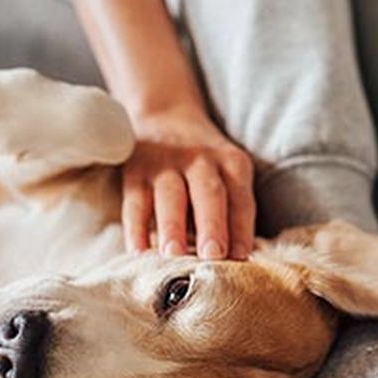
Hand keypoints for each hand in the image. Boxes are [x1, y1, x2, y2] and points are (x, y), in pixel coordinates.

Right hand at [122, 107, 255, 259]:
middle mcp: (201, 160)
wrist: (165, 117)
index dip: (242, 229)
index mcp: (232, 163)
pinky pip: (135, 202)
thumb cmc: (205, 165)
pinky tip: (138, 252)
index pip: (241, 200)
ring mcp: (165, 164)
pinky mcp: (135, 171)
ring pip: (170, 196)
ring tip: (174, 254)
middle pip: (208, 193)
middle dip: (212, 224)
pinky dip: (135, 228)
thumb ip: (232, 211)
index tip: (241, 257)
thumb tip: (236, 260)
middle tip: (213, 255)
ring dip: (172, 226)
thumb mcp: (227, 174)